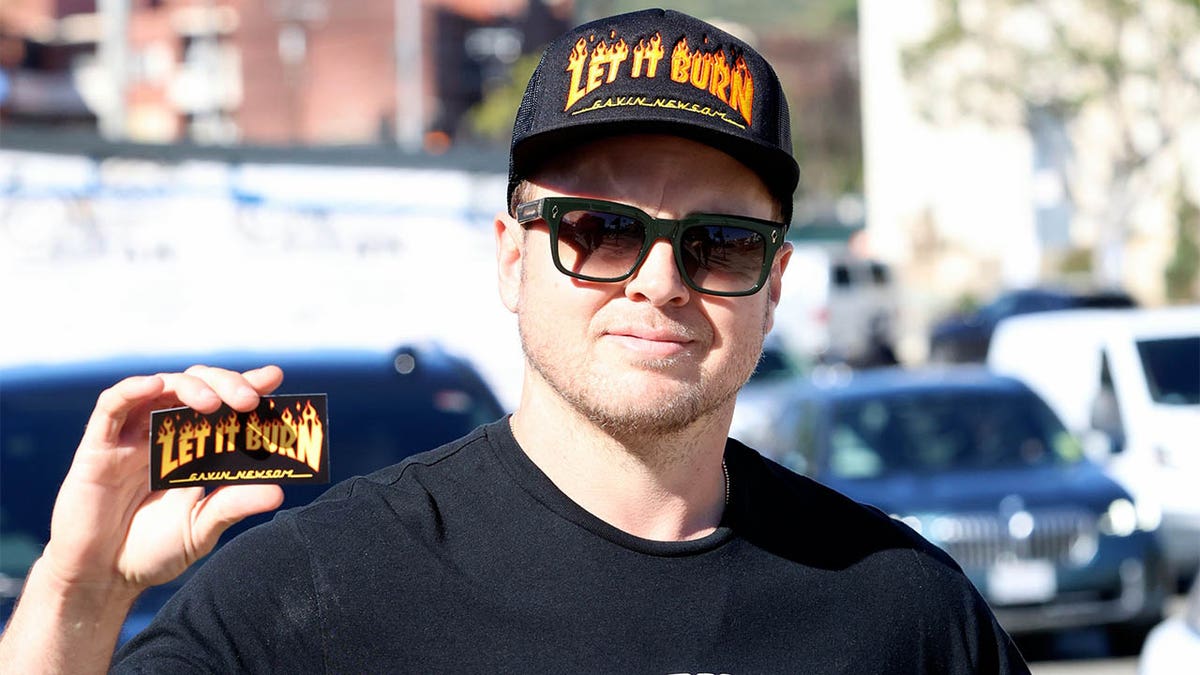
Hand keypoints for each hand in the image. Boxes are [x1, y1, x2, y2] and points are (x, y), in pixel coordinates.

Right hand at [39, 365, 286, 595]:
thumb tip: (279, 492)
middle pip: (196, 387)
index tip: (275, 378)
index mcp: (194, 448)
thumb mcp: (201, 529)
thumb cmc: (151, 551)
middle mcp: (164, 435)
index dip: (247, 386)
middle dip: (226, 385)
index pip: (224, 404)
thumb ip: (233, 506)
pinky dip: (132, 390)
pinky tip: (154, 385)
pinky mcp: (98, 448)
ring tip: (215, 403)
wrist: (101, 579)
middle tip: (250, 400)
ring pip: (160, 388)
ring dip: (190, 387)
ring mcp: (131, 438)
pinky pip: (111, 407)